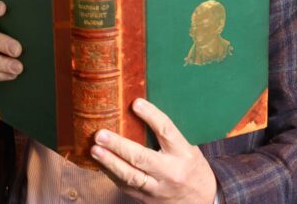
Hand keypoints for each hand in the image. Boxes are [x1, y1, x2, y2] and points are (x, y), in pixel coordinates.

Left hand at [90, 98, 217, 202]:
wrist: (202, 201)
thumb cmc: (192, 168)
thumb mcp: (187, 148)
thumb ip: (167, 135)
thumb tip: (139, 110)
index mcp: (183, 153)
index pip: (166, 131)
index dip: (151, 116)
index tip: (135, 103)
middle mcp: (170, 172)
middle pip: (141, 157)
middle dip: (118, 145)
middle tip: (100, 134)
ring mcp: (158, 189)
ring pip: (130, 176)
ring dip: (109, 162)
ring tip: (94, 149)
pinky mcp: (148, 200)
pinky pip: (126, 187)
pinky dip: (112, 174)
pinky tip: (100, 164)